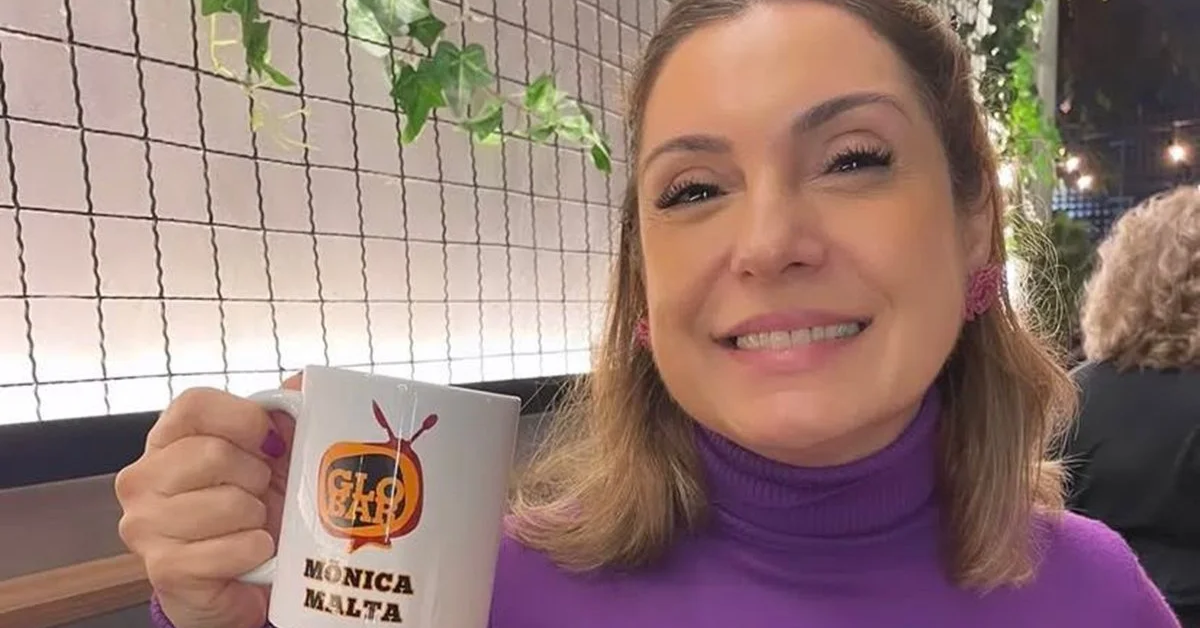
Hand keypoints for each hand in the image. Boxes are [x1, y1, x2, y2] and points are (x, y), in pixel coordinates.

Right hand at [115, 375, 300, 627]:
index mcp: (166, 441)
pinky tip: (254, 554)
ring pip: (229, 503)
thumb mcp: (270, 458)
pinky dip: (258, 550)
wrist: (241, 579)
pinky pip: (235, 548)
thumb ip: (282, 416)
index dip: (245, 420)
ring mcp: (145, 525)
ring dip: (259, 518)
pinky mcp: (165, 569)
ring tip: (252, 527)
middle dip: (256, 477)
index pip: (195, 404)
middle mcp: (142, 479)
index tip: (272, 444)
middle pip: (214, 453)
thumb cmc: (252, 510)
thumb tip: (302, 383)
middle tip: (258, 496)